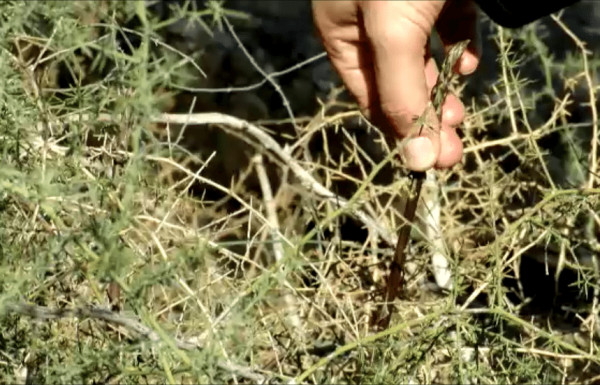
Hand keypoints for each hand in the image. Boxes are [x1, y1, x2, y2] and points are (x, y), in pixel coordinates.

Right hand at [312, 0, 480, 170]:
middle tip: (453, 151)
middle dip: (425, 117)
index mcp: (342, 32)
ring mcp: (405, 7)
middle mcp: (369, 25)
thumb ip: (403, 95)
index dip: (398, 130)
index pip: (369, 97)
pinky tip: (467, 62)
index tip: (428, 161)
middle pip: (398, 84)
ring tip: (459, 116)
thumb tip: (417, 162)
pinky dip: (459, 49)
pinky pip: (449, 28)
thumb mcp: (394, 33)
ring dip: (442, 92)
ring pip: (423, 61)